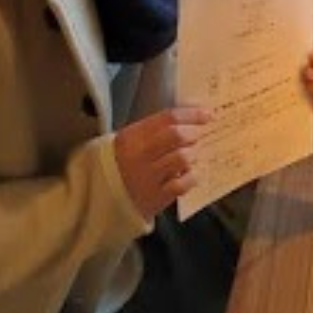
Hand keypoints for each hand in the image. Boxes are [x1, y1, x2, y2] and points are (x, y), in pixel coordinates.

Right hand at [113, 106, 212, 220]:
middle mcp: (139, 154)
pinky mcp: (156, 196)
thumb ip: (157, 129)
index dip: (192, 114)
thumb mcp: (132, 140)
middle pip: (176, 135)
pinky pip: (183, 183)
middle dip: (194, 132)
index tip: (207, 114)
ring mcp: (148, 176)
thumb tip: (192, 116)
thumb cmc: (124, 163)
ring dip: (193, 154)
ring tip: (192, 155)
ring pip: (182, 158)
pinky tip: (190, 174)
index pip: (167, 118)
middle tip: (200, 134)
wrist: (104, 198)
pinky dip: (192, 177)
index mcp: (132, 136)